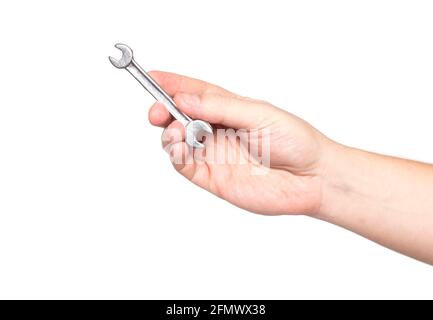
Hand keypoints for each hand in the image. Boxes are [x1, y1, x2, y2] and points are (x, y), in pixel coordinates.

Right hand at [148, 71, 329, 215]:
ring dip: (170, 133)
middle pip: (180, 116)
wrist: (312, 178)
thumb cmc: (294, 140)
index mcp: (230, 109)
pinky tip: (180, 148)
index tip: (152, 77)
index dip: (172, 85)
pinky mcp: (213, 177)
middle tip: (157, 110)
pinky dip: (176, 155)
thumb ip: (220, 108)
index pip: (194, 93)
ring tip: (178, 131)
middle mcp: (218, 130)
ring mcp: (214, 154)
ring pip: (178, 141)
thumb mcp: (258, 115)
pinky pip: (185, 165)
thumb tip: (184, 99)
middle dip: (163, 110)